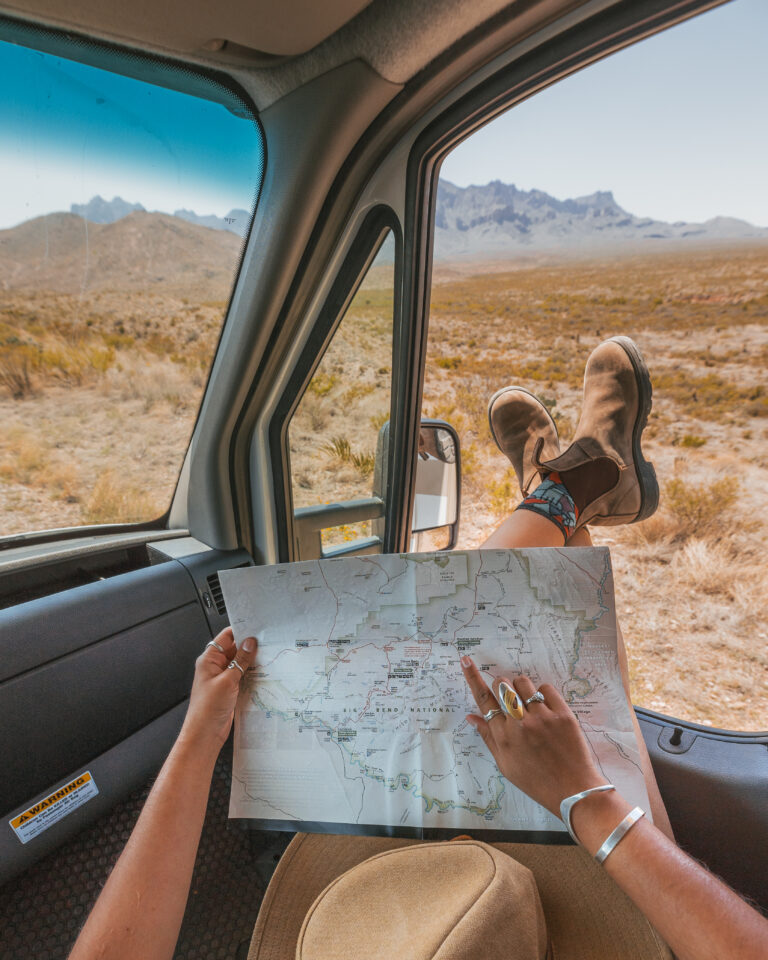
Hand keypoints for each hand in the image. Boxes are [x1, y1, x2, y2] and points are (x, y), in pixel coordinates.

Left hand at [178, 628, 257, 753]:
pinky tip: (263, 673)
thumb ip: (241, 660)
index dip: (241, 631)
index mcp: (209, 659)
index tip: (257, 628)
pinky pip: (243, 676)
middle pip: (235, 649)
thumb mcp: (227, 680)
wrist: (205, 734)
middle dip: (250, 646)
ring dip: (252, 661)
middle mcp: (215, 666)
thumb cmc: (208, 708)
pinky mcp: (230, 688)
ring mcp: (223, 678)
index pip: (226, 637)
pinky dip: (252, 674)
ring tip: (268, 657)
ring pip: (240, 663)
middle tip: (268, 643)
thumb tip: (250, 643)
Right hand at [460, 656, 606, 817]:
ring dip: (522, 689)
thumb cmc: (536, 781)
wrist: (573, 791)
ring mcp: (542, 717)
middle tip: (510, 700)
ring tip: (529, 706)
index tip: (466, 660)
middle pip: (502, 686)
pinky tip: (545, 709)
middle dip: (502, 688)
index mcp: (503, 737)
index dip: (472, 677)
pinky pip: (545, 688)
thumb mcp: (505, 764)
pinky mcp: (562, 714)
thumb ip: (488, 737)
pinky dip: (542, 694)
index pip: (483, 700)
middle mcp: (520, 724)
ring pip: (523, 683)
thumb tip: (471, 717)